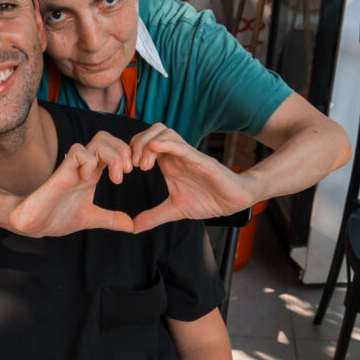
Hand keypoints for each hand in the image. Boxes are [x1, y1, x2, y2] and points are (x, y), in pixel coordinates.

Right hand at [9, 133, 133, 236]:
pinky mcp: (62, 172)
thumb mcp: (91, 218)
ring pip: (98, 141)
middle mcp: (84, 166)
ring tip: (116, 179)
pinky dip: (90, 162)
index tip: (134, 173)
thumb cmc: (57, 217)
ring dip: (113, 157)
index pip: (113, 148)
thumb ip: (111, 219)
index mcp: (92, 173)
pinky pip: (78, 152)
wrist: (33, 224)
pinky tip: (89, 179)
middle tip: (128, 172)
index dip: (127, 155)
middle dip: (123, 150)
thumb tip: (132, 226)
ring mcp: (73, 167)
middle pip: (107, 137)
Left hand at [129, 124, 255, 231]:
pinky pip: (183, 147)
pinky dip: (168, 144)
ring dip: (149, 144)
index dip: (132, 151)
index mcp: (168, 163)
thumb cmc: (207, 200)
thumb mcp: (175, 210)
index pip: (145, 144)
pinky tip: (155, 148)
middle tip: (132, 166)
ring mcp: (189, 156)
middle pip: (152, 132)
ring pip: (165, 133)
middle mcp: (176, 155)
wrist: (233, 201)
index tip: (126, 170)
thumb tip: (133, 227)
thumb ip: (154, 216)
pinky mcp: (202, 161)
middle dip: (137, 144)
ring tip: (144, 165)